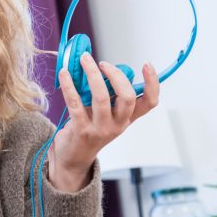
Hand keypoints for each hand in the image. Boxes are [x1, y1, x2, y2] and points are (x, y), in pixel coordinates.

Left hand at [49, 52, 159, 192]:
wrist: (73, 157)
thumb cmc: (90, 129)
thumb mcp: (106, 115)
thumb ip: (109, 95)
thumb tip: (101, 66)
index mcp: (127, 118)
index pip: (149, 102)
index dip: (152, 83)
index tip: (147, 65)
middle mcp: (118, 124)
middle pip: (127, 97)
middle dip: (116, 75)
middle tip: (103, 63)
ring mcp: (100, 129)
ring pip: (101, 97)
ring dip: (92, 74)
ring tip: (84, 60)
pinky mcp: (81, 130)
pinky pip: (75, 103)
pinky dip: (69, 85)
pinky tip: (64, 74)